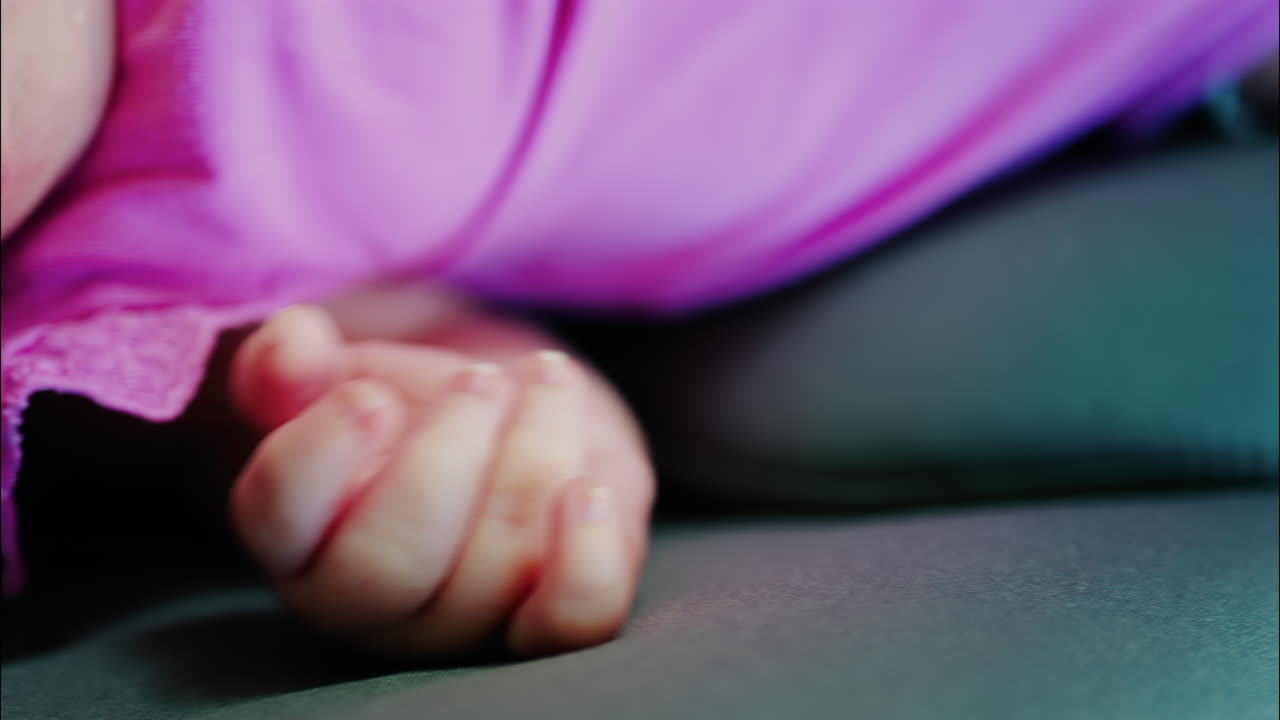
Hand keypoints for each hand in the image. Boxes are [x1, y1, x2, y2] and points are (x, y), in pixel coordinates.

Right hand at [228, 304, 652, 656]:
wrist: (514, 418)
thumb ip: (300, 364)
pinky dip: (585, 559)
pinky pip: (570, 622)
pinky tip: (589, 490)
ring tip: (546, 379)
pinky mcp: (547, 613)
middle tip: (480, 379)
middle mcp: (366, 598)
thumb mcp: (352, 371)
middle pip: (387, 564)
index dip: (317, 455)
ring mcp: (460, 620)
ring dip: (531, 457)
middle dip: (443, 457)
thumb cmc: (416, 402)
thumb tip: (291, 345)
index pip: (277, 515)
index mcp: (296, 530)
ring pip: (491, 571)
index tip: (368, 395)